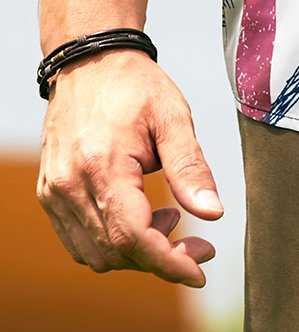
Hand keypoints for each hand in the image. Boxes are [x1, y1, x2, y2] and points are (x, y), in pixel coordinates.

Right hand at [37, 50, 222, 284]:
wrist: (90, 61)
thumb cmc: (135, 86)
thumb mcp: (173, 118)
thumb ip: (191, 168)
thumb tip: (213, 213)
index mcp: (103, 166)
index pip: (133, 238)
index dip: (168, 263)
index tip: (200, 270)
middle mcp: (71, 186)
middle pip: (115, 252)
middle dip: (160, 258)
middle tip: (197, 243)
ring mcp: (55, 192)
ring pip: (95, 254)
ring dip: (136, 252)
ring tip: (169, 220)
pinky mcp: (50, 193)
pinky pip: (78, 240)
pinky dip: (112, 242)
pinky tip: (140, 216)